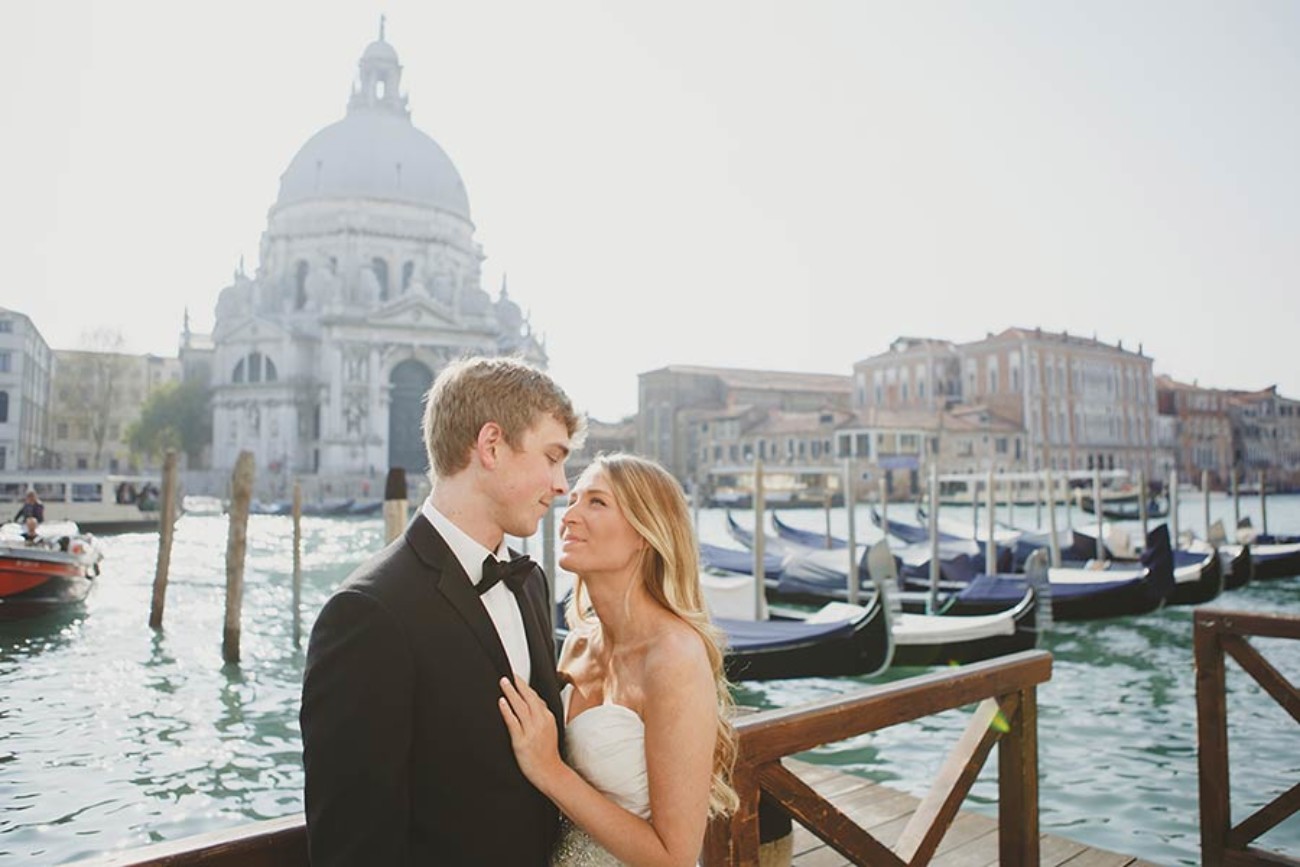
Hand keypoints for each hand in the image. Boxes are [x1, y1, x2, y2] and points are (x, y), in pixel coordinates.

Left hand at [498, 676, 563, 791]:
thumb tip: (533, 702)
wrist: (549, 772)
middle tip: (509, 674)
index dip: (525, 686)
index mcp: (548, 718)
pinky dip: (507, 710)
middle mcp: (540, 722)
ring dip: (511, 692)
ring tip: (503, 682)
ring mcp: (531, 731)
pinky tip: (502, 702)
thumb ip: (542, 716)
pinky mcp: (521, 741)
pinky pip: (513, 722)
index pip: (536, 698)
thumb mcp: (550, 730)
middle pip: (528, 698)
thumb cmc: (548, 753)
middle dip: (518, 684)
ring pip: (520, 707)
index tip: (517, 678)